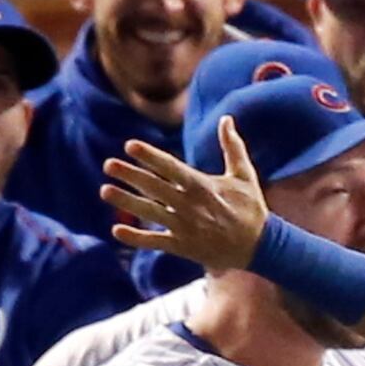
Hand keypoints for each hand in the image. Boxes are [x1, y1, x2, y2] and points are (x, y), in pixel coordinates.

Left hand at [103, 115, 268, 272]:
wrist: (260, 247)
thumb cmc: (251, 209)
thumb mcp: (244, 175)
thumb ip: (232, 146)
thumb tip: (226, 118)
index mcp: (203, 186)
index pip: (171, 168)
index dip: (150, 156)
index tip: (130, 145)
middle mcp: (191, 206)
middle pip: (155, 188)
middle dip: (131, 176)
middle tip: (108, 165)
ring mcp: (185, 227)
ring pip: (151, 213)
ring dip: (126, 202)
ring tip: (105, 191)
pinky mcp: (183, 246)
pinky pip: (156, 242)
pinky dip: (137, 239)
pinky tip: (117, 231)